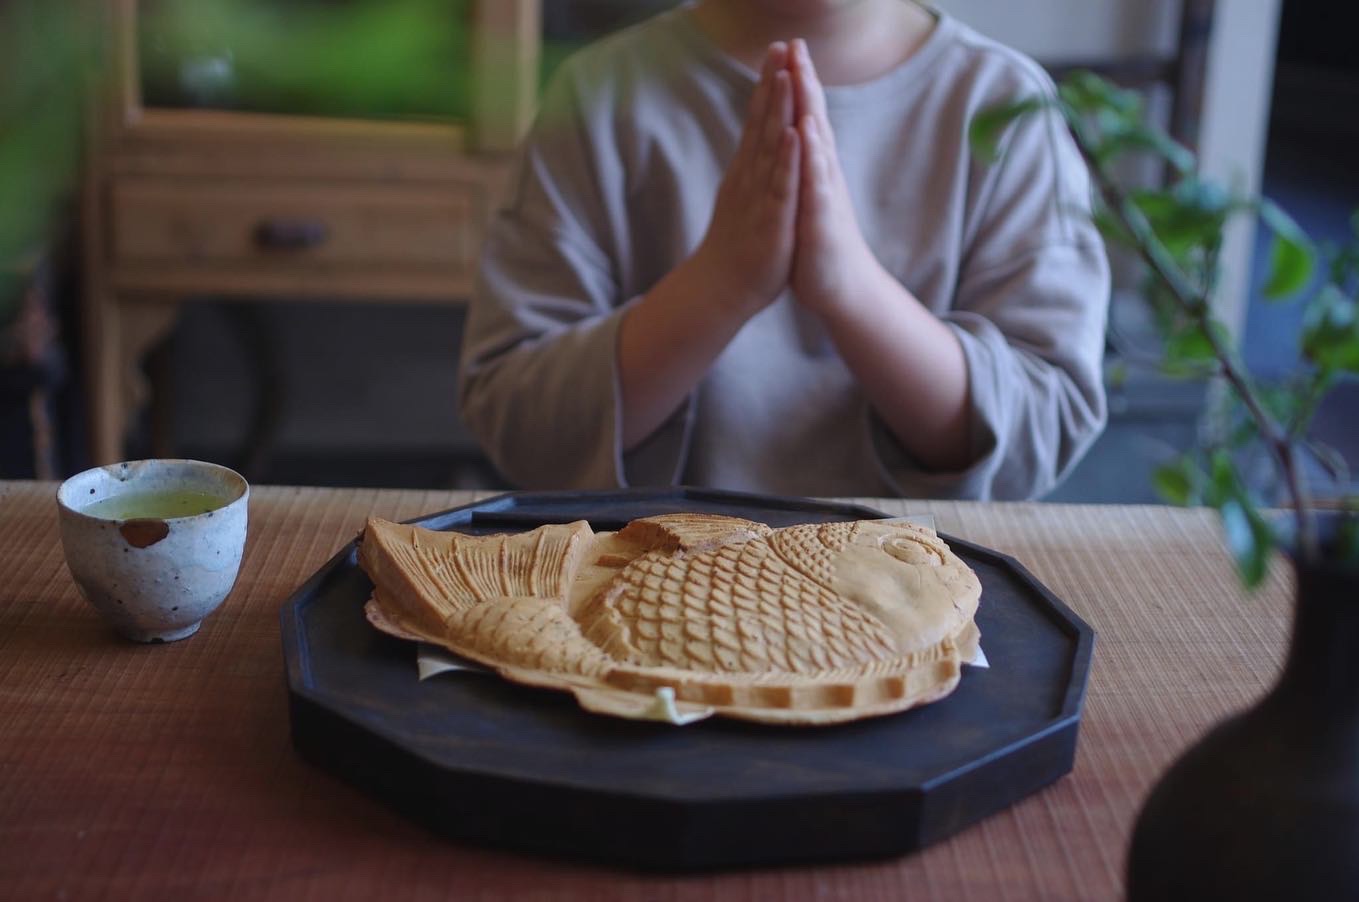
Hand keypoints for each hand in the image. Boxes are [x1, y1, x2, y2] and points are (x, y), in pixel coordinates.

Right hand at [690, 42, 800, 317]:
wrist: (722, 289)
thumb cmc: (737, 245)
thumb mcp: (744, 198)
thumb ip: (750, 170)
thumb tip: (754, 145)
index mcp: (749, 172)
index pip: (758, 121)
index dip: (767, 86)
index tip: (776, 51)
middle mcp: (751, 178)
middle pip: (763, 123)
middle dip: (773, 83)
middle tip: (779, 45)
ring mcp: (760, 198)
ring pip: (771, 148)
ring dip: (778, 111)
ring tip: (785, 75)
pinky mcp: (772, 221)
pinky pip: (781, 186)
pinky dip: (788, 159)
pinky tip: (794, 133)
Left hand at [788, 39, 883, 317]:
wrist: (840, 286)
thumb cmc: (819, 242)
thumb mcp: (806, 197)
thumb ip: (802, 168)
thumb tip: (797, 139)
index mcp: (813, 168)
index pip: (804, 117)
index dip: (796, 83)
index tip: (785, 48)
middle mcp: (822, 174)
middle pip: (813, 119)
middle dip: (805, 81)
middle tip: (796, 43)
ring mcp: (824, 193)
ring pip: (817, 144)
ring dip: (809, 109)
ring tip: (801, 75)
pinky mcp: (823, 217)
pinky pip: (816, 182)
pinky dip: (811, 157)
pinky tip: (805, 134)